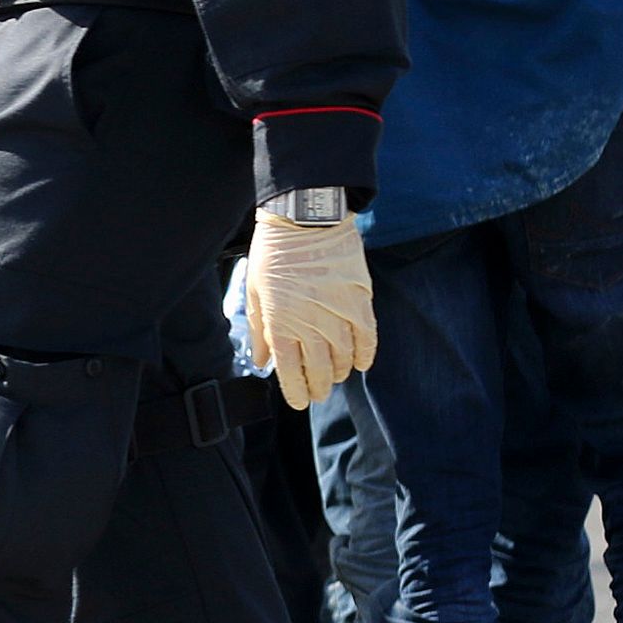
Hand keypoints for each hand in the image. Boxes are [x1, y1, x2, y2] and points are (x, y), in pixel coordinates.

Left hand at [246, 206, 377, 410]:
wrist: (306, 220)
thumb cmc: (273, 253)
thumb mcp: (255, 292)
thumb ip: (259, 330)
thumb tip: (262, 362)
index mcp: (281, 324)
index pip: (291, 372)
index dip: (297, 391)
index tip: (300, 402)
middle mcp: (311, 325)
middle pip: (320, 370)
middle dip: (320, 387)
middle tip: (319, 394)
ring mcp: (338, 315)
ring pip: (344, 358)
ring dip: (340, 372)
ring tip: (337, 376)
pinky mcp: (360, 302)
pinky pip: (367, 338)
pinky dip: (366, 354)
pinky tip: (361, 364)